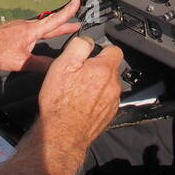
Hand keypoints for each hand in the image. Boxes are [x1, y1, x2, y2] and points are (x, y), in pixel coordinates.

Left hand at [0, 0, 82, 72]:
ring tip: (63, 29)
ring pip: (41, 27)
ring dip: (53, 28)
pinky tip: (40, 37)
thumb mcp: (21, 62)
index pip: (55, 19)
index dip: (68, 11)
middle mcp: (27, 25)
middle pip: (50, 23)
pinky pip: (32, 30)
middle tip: (78, 21)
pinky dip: (42, 32)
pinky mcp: (13, 31)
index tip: (78, 0)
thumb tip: (57, 68)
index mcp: (32, 30)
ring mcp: (19, 27)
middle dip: (65, 23)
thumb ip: (40, 64)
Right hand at [0, 35, 123, 174]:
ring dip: (97, 84)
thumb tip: (87, 40)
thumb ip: (79, 46)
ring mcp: (113, 101)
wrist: (62, 133)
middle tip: (79, 74)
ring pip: (108, 84)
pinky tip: (82, 103)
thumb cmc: (60, 101)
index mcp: (104, 69)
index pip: (114, 49)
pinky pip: (106, 100)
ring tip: (78, 91)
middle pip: (111, 68)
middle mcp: (113, 85)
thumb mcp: (63, 64)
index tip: (89, 56)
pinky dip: (97, 99)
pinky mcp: (109, 114)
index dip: (100, 50)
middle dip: (97, 68)